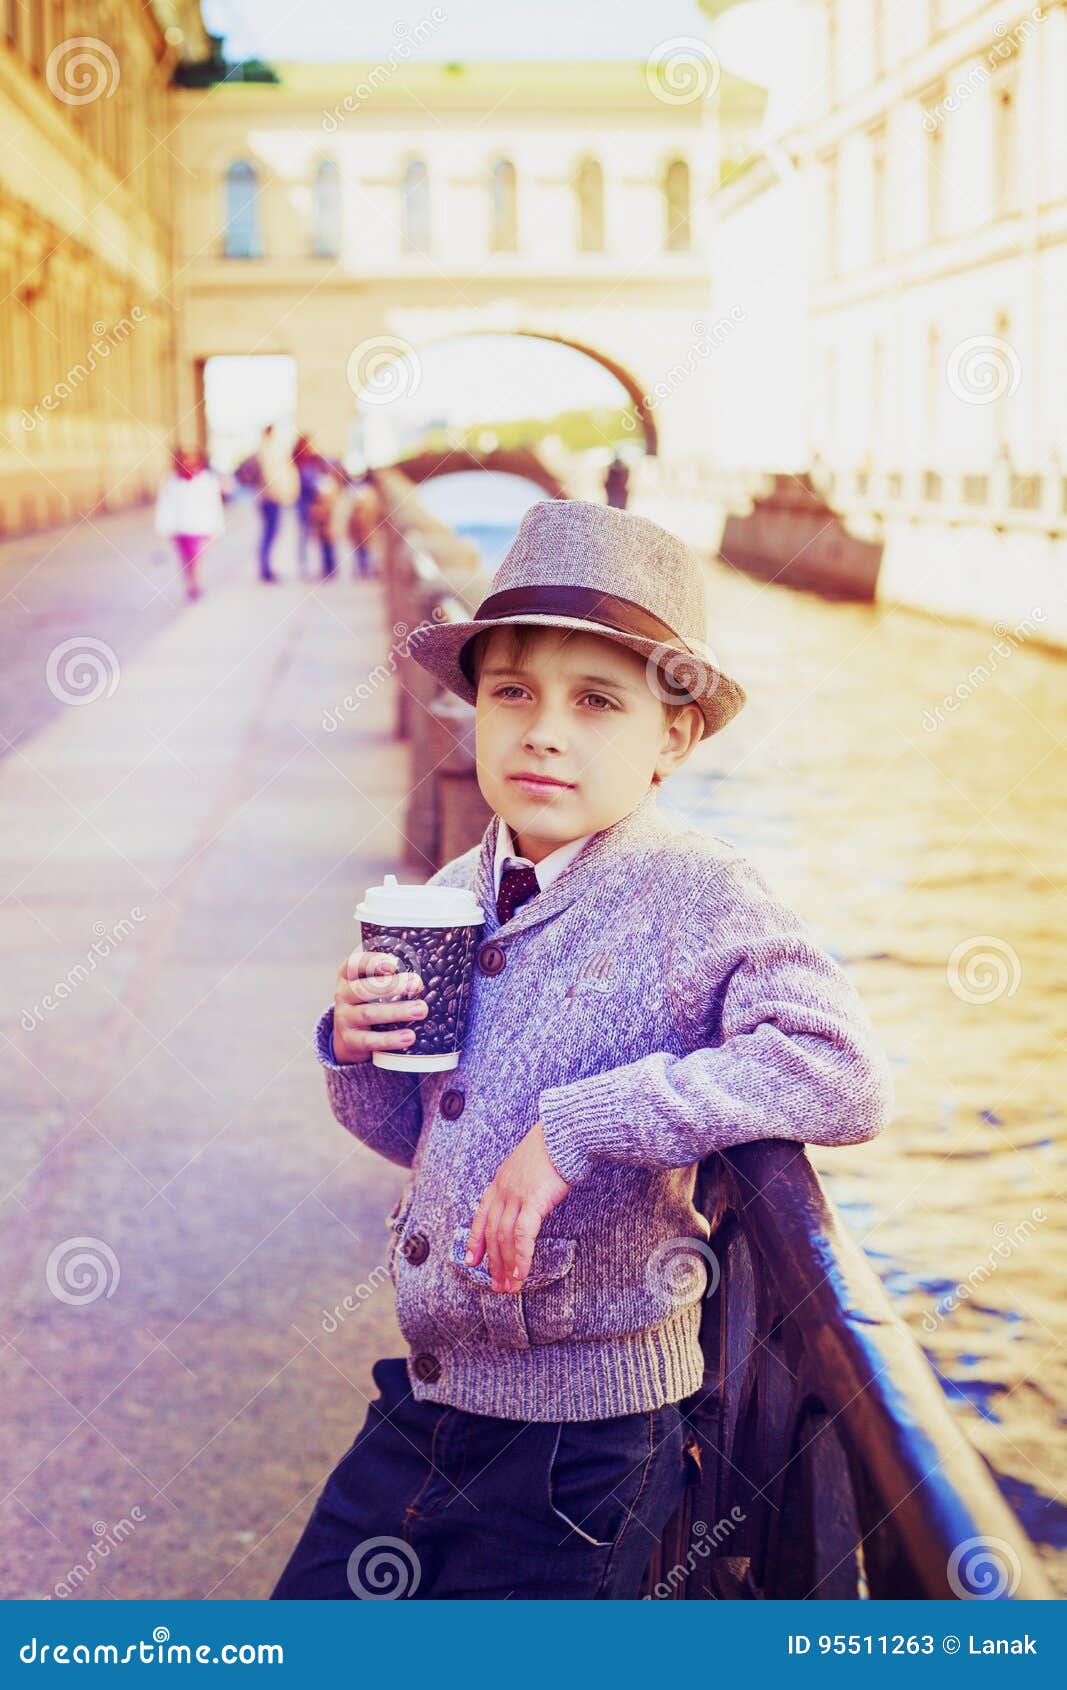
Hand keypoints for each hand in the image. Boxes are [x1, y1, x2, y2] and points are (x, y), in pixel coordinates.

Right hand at [330, 949, 427, 1061]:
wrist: (348, 1038)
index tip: (394, 964)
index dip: (371, 962)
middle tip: (417, 984)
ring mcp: (344, 1019)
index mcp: (348, 976)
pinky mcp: (351, 1041)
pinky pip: (370, 1041)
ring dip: (397, 1011)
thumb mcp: (371, 986)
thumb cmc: (369, 1003)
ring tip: (421, 1010)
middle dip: (391, 986)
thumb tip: (429, 966)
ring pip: (368, 1013)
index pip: (353, 964)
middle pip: (363, 989)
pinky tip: (409, 1037)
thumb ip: (389, 975)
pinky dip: (390, 1039)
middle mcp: (343, 995)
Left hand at [465, 1122, 570, 1293]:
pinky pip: (523, 1235)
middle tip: (497, 1286)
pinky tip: (522, 1273)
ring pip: (505, 1238)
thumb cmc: (554, 1148)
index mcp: (499, 1182)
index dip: (476, 1241)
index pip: (481, 1216)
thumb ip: (523, 1185)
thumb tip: (528, 1202)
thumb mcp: (529, 1166)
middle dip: (493, 1263)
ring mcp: (516, 1195)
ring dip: (507, 1266)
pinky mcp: (533, 1201)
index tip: (472, 1261)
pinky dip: (521, 1257)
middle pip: (493, 1233)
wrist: (566, 1133)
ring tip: (511, 1287)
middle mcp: (503, 1190)